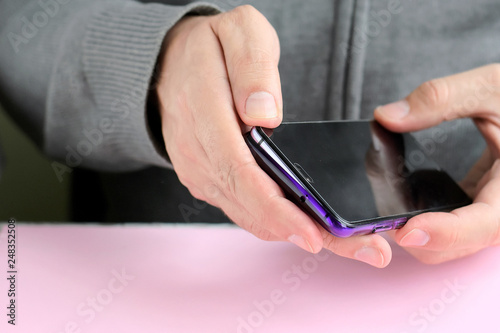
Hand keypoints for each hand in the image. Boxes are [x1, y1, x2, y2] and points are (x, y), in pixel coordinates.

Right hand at [156, 5, 390, 266]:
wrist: (173, 62)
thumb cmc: (210, 46)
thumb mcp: (238, 33)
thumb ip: (252, 71)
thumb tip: (265, 117)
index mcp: (203, 114)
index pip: (240, 172)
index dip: (277, 209)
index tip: (313, 234)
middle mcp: (196, 153)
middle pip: (249, 205)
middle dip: (301, 232)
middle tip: (360, 250)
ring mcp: (199, 170)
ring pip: (247, 214)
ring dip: (292, 233)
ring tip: (344, 243)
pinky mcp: (207, 178)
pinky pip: (241, 208)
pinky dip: (274, 222)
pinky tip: (306, 226)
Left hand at [375, 64, 499, 263]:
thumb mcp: (492, 88)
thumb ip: (442, 99)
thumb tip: (387, 116)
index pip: (485, 226)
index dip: (445, 233)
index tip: (407, 229)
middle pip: (454, 246)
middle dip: (411, 233)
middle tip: (375, 207)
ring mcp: (491, 214)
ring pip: (446, 243)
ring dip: (413, 227)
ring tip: (385, 197)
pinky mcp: (479, 207)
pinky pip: (447, 225)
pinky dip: (422, 216)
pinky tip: (403, 192)